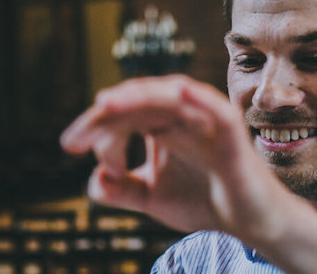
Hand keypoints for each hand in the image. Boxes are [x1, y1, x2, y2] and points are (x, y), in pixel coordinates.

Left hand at [60, 75, 287, 236]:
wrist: (246, 223)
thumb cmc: (203, 201)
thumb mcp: (151, 197)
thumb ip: (120, 189)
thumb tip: (94, 178)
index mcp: (162, 126)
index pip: (123, 113)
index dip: (95, 125)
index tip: (70, 146)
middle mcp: (183, 117)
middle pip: (141, 100)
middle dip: (105, 115)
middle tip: (74, 137)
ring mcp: (207, 121)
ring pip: (172, 96)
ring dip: (140, 97)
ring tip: (107, 104)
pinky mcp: (231, 133)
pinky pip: (217, 110)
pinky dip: (200, 99)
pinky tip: (179, 93)